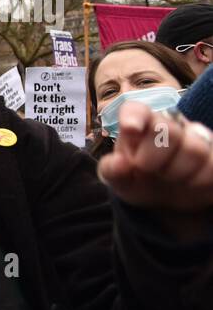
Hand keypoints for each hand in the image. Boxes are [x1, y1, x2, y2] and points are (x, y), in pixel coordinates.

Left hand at [97, 101, 212, 212]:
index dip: (135, 116)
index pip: (137, 110)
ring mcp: (195, 138)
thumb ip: (112, 171)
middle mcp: (168, 127)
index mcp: (139, 128)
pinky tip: (189, 183)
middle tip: (146, 169)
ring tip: (169, 177)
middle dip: (154, 157)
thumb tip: (119, 162)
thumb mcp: (120, 181)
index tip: (130, 129)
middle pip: (168, 130)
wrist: (166, 199)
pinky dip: (198, 181)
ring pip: (194, 149)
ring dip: (177, 172)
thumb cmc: (138, 181)